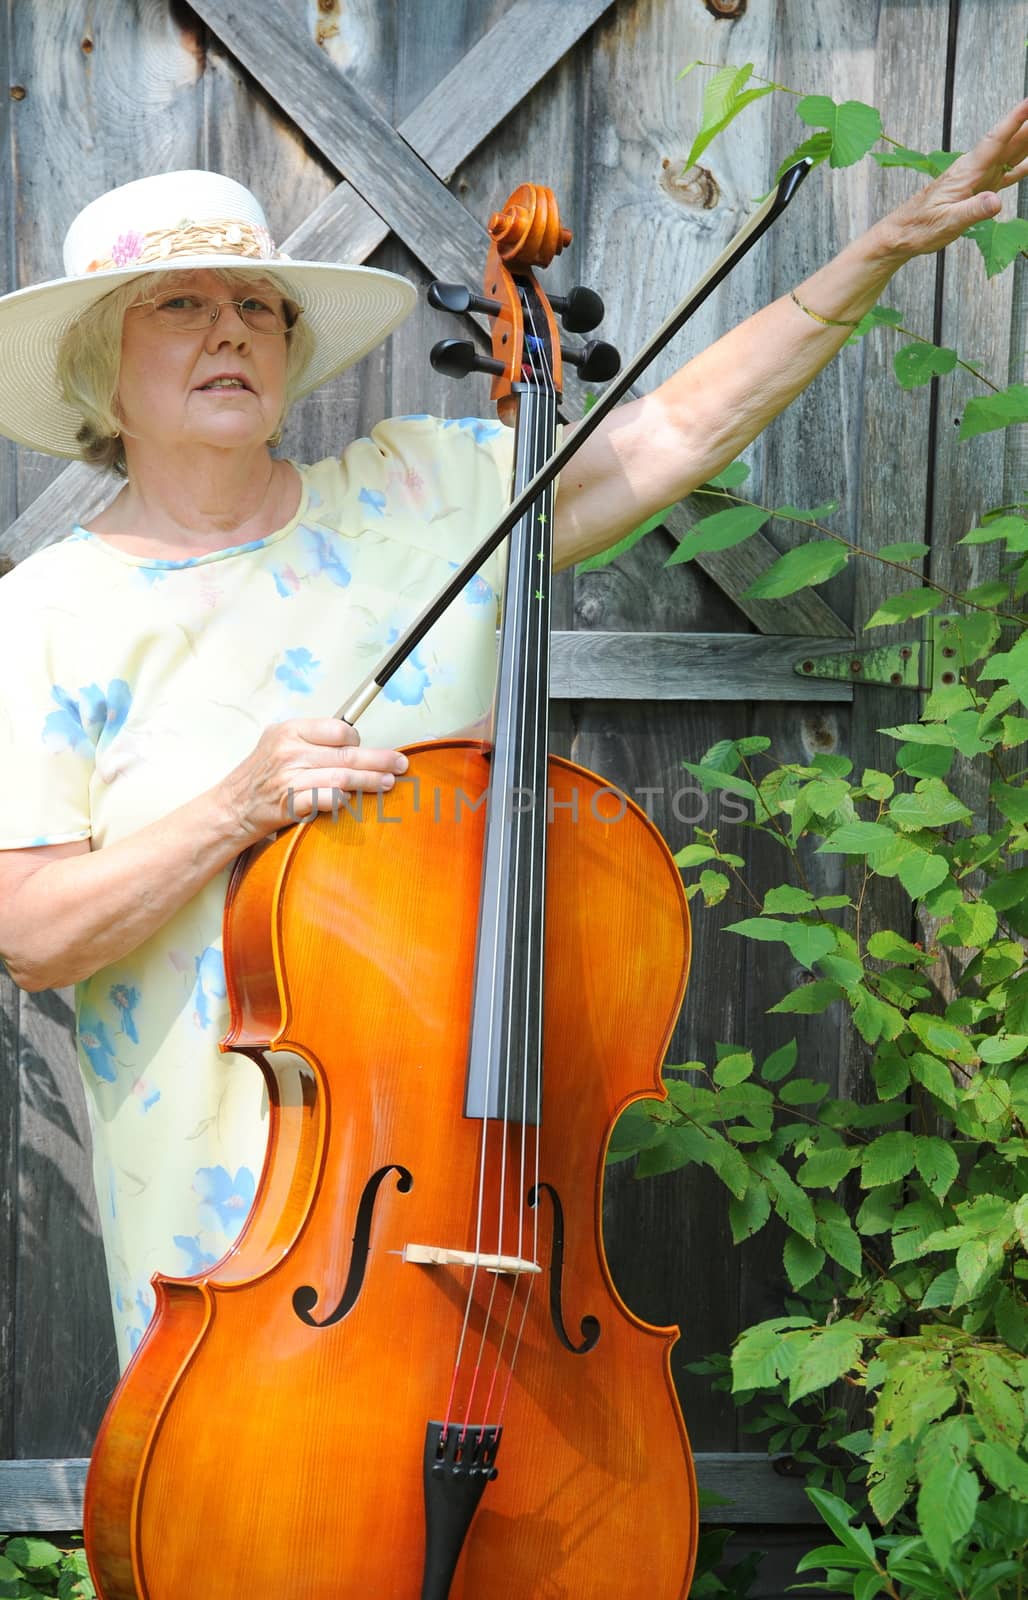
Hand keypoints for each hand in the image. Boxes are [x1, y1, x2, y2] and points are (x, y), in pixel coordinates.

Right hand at [219, 716, 407, 839]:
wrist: (230, 808)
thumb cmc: (259, 777)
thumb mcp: (278, 743)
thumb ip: (310, 739)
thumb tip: (351, 741)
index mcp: (290, 730)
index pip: (338, 729)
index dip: (357, 741)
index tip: (363, 750)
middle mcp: (290, 750)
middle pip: (347, 753)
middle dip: (380, 760)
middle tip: (400, 765)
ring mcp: (290, 777)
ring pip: (342, 776)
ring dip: (370, 781)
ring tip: (388, 784)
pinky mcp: (290, 802)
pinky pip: (326, 798)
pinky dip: (343, 800)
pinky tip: (353, 801)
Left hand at [875, 97, 1027, 260]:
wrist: (903, 233)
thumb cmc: (920, 227)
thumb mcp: (947, 222)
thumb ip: (972, 211)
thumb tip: (996, 201)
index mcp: (967, 172)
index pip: (995, 140)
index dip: (1014, 121)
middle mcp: (975, 169)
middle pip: (1009, 142)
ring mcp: (979, 178)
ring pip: (1010, 154)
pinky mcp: (979, 189)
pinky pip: (1006, 174)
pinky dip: (1021, 166)